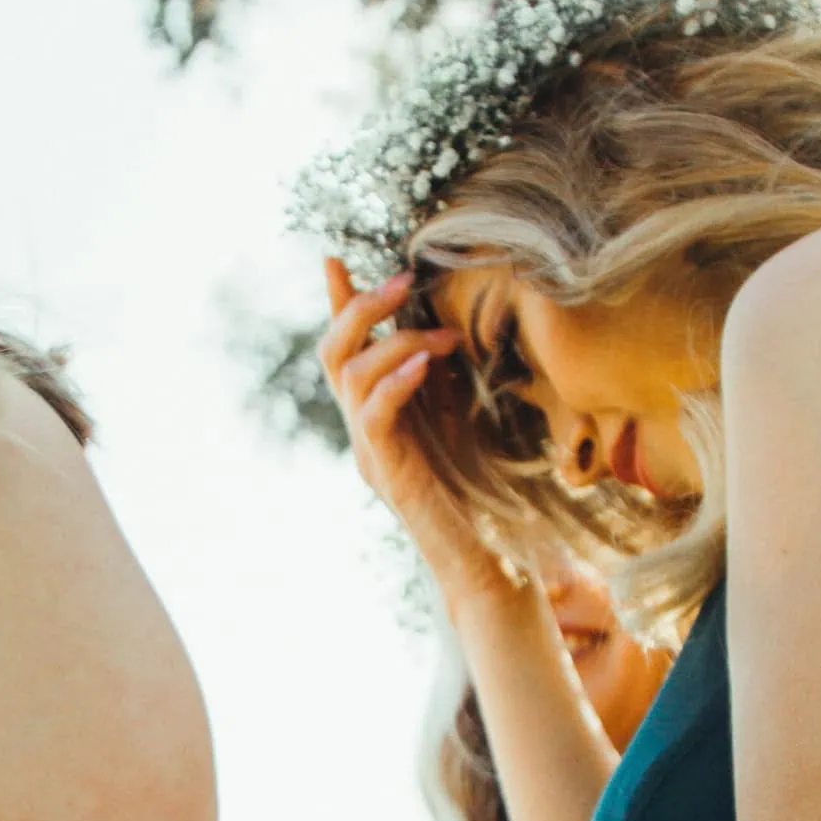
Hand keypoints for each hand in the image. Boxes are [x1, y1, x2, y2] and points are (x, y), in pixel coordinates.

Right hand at [319, 258, 513, 609]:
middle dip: (361, 307)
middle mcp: (363, 430)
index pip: (348, 351)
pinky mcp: (386, 473)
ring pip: (349, 377)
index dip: (339, 305)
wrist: (486, 560)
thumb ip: (447, 380)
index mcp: (379, 414)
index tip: (333, 259)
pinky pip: (372, 416)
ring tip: (440, 338)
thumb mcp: (464, 419)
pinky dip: (393, 382)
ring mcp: (369, 452)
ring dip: (395, 343)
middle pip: (334, 353)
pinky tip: (422, 365)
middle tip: (404, 281)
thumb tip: (453, 331)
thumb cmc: (483, 494)